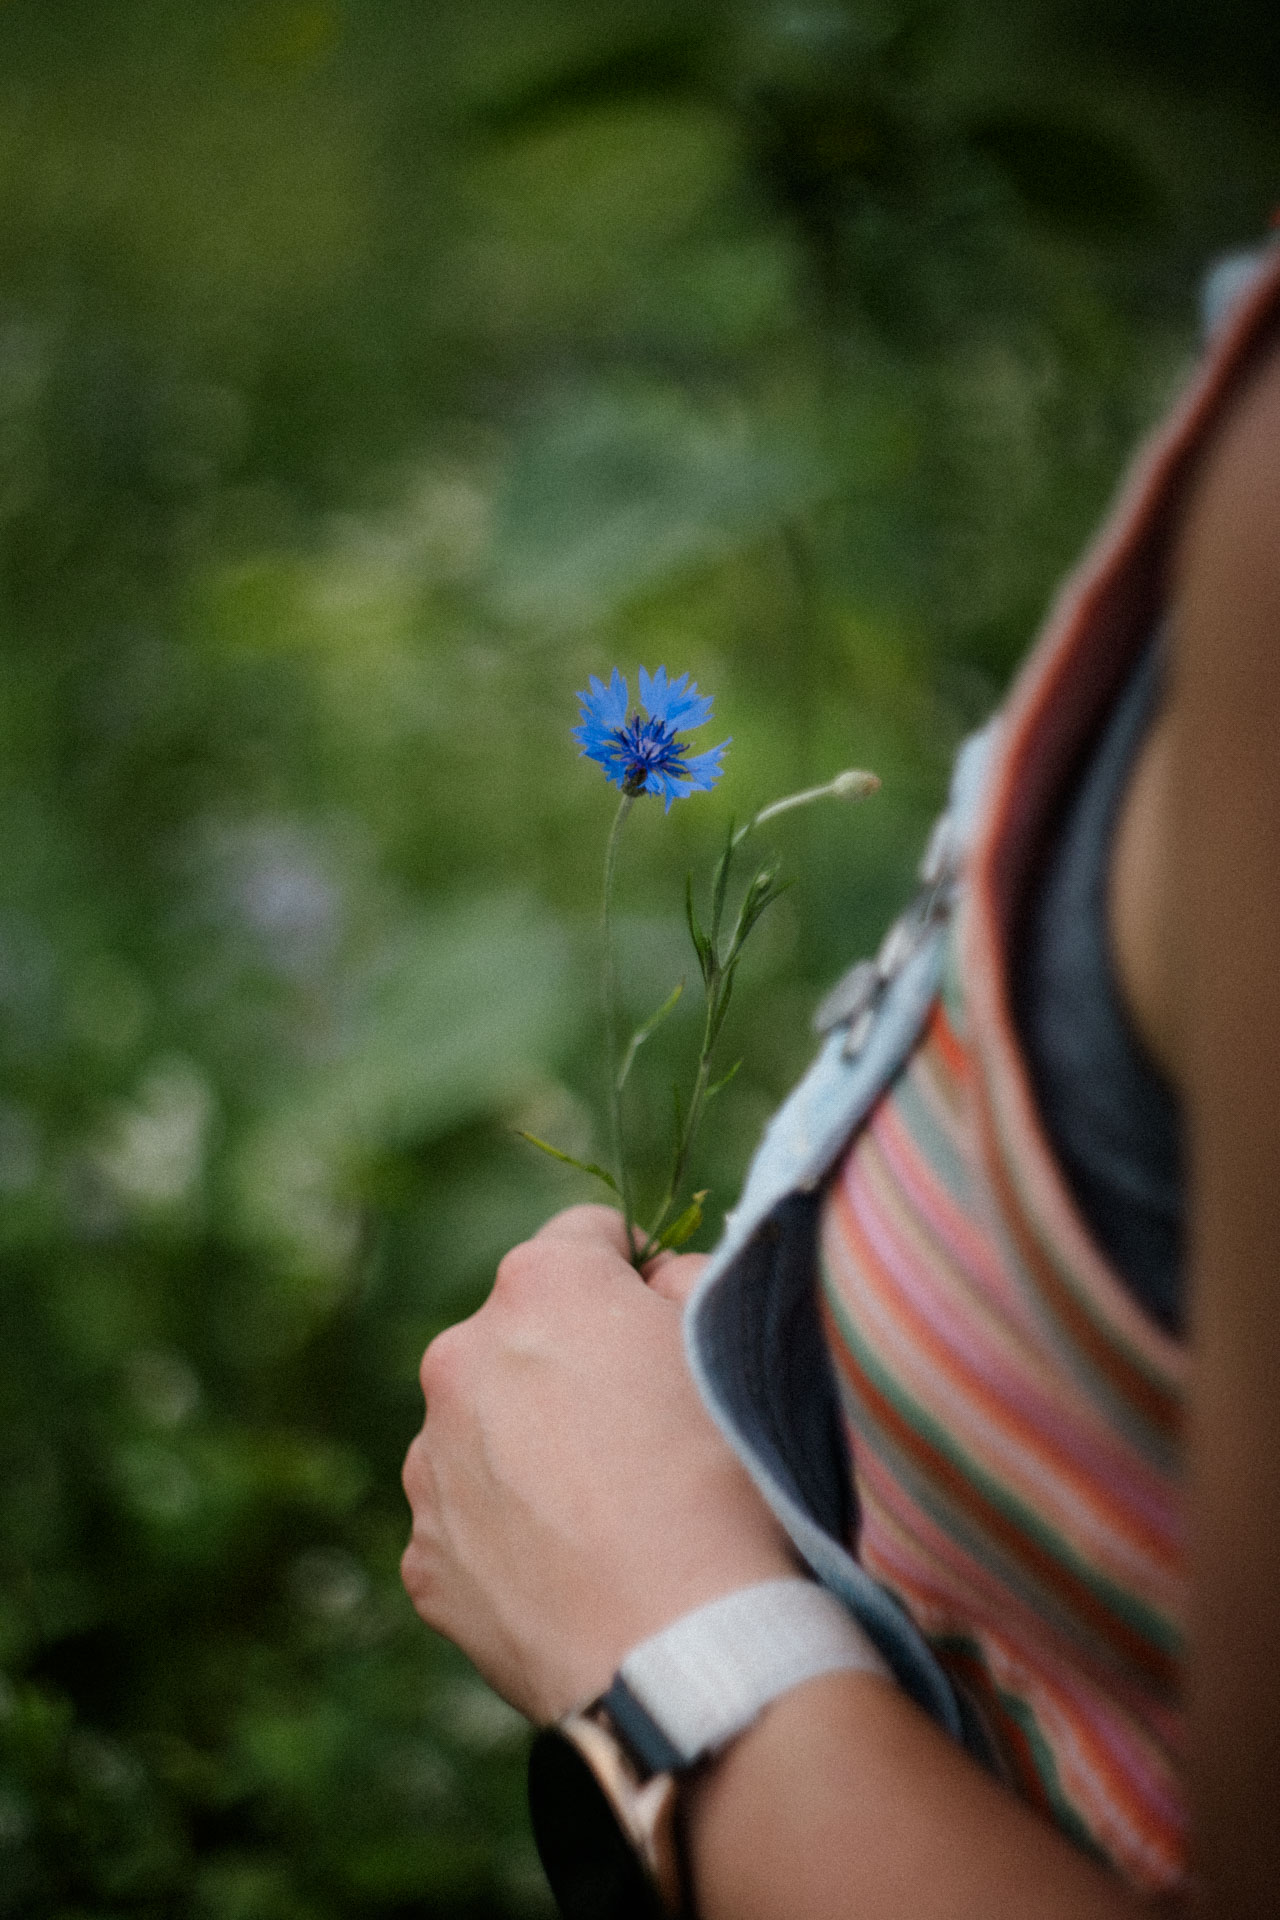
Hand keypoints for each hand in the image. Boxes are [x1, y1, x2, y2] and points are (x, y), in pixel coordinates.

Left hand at [400, 1205, 794, 1722]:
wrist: (681, 1648)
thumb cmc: (725, 1479)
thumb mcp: (732, 1342)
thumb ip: (685, 1281)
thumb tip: (654, 1282)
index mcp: (541, 1284)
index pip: (589, 1237)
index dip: (637, 1273)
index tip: (667, 1324)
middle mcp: (461, 1356)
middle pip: (522, 1335)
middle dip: (571, 1363)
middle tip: (644, 1432)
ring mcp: (430, 1461)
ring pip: (485, 1428)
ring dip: (531, 1447)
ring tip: (610, 1516)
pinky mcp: (423, 1555)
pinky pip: (469, 1520)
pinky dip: (511, 1534)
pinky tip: (574, 1573)